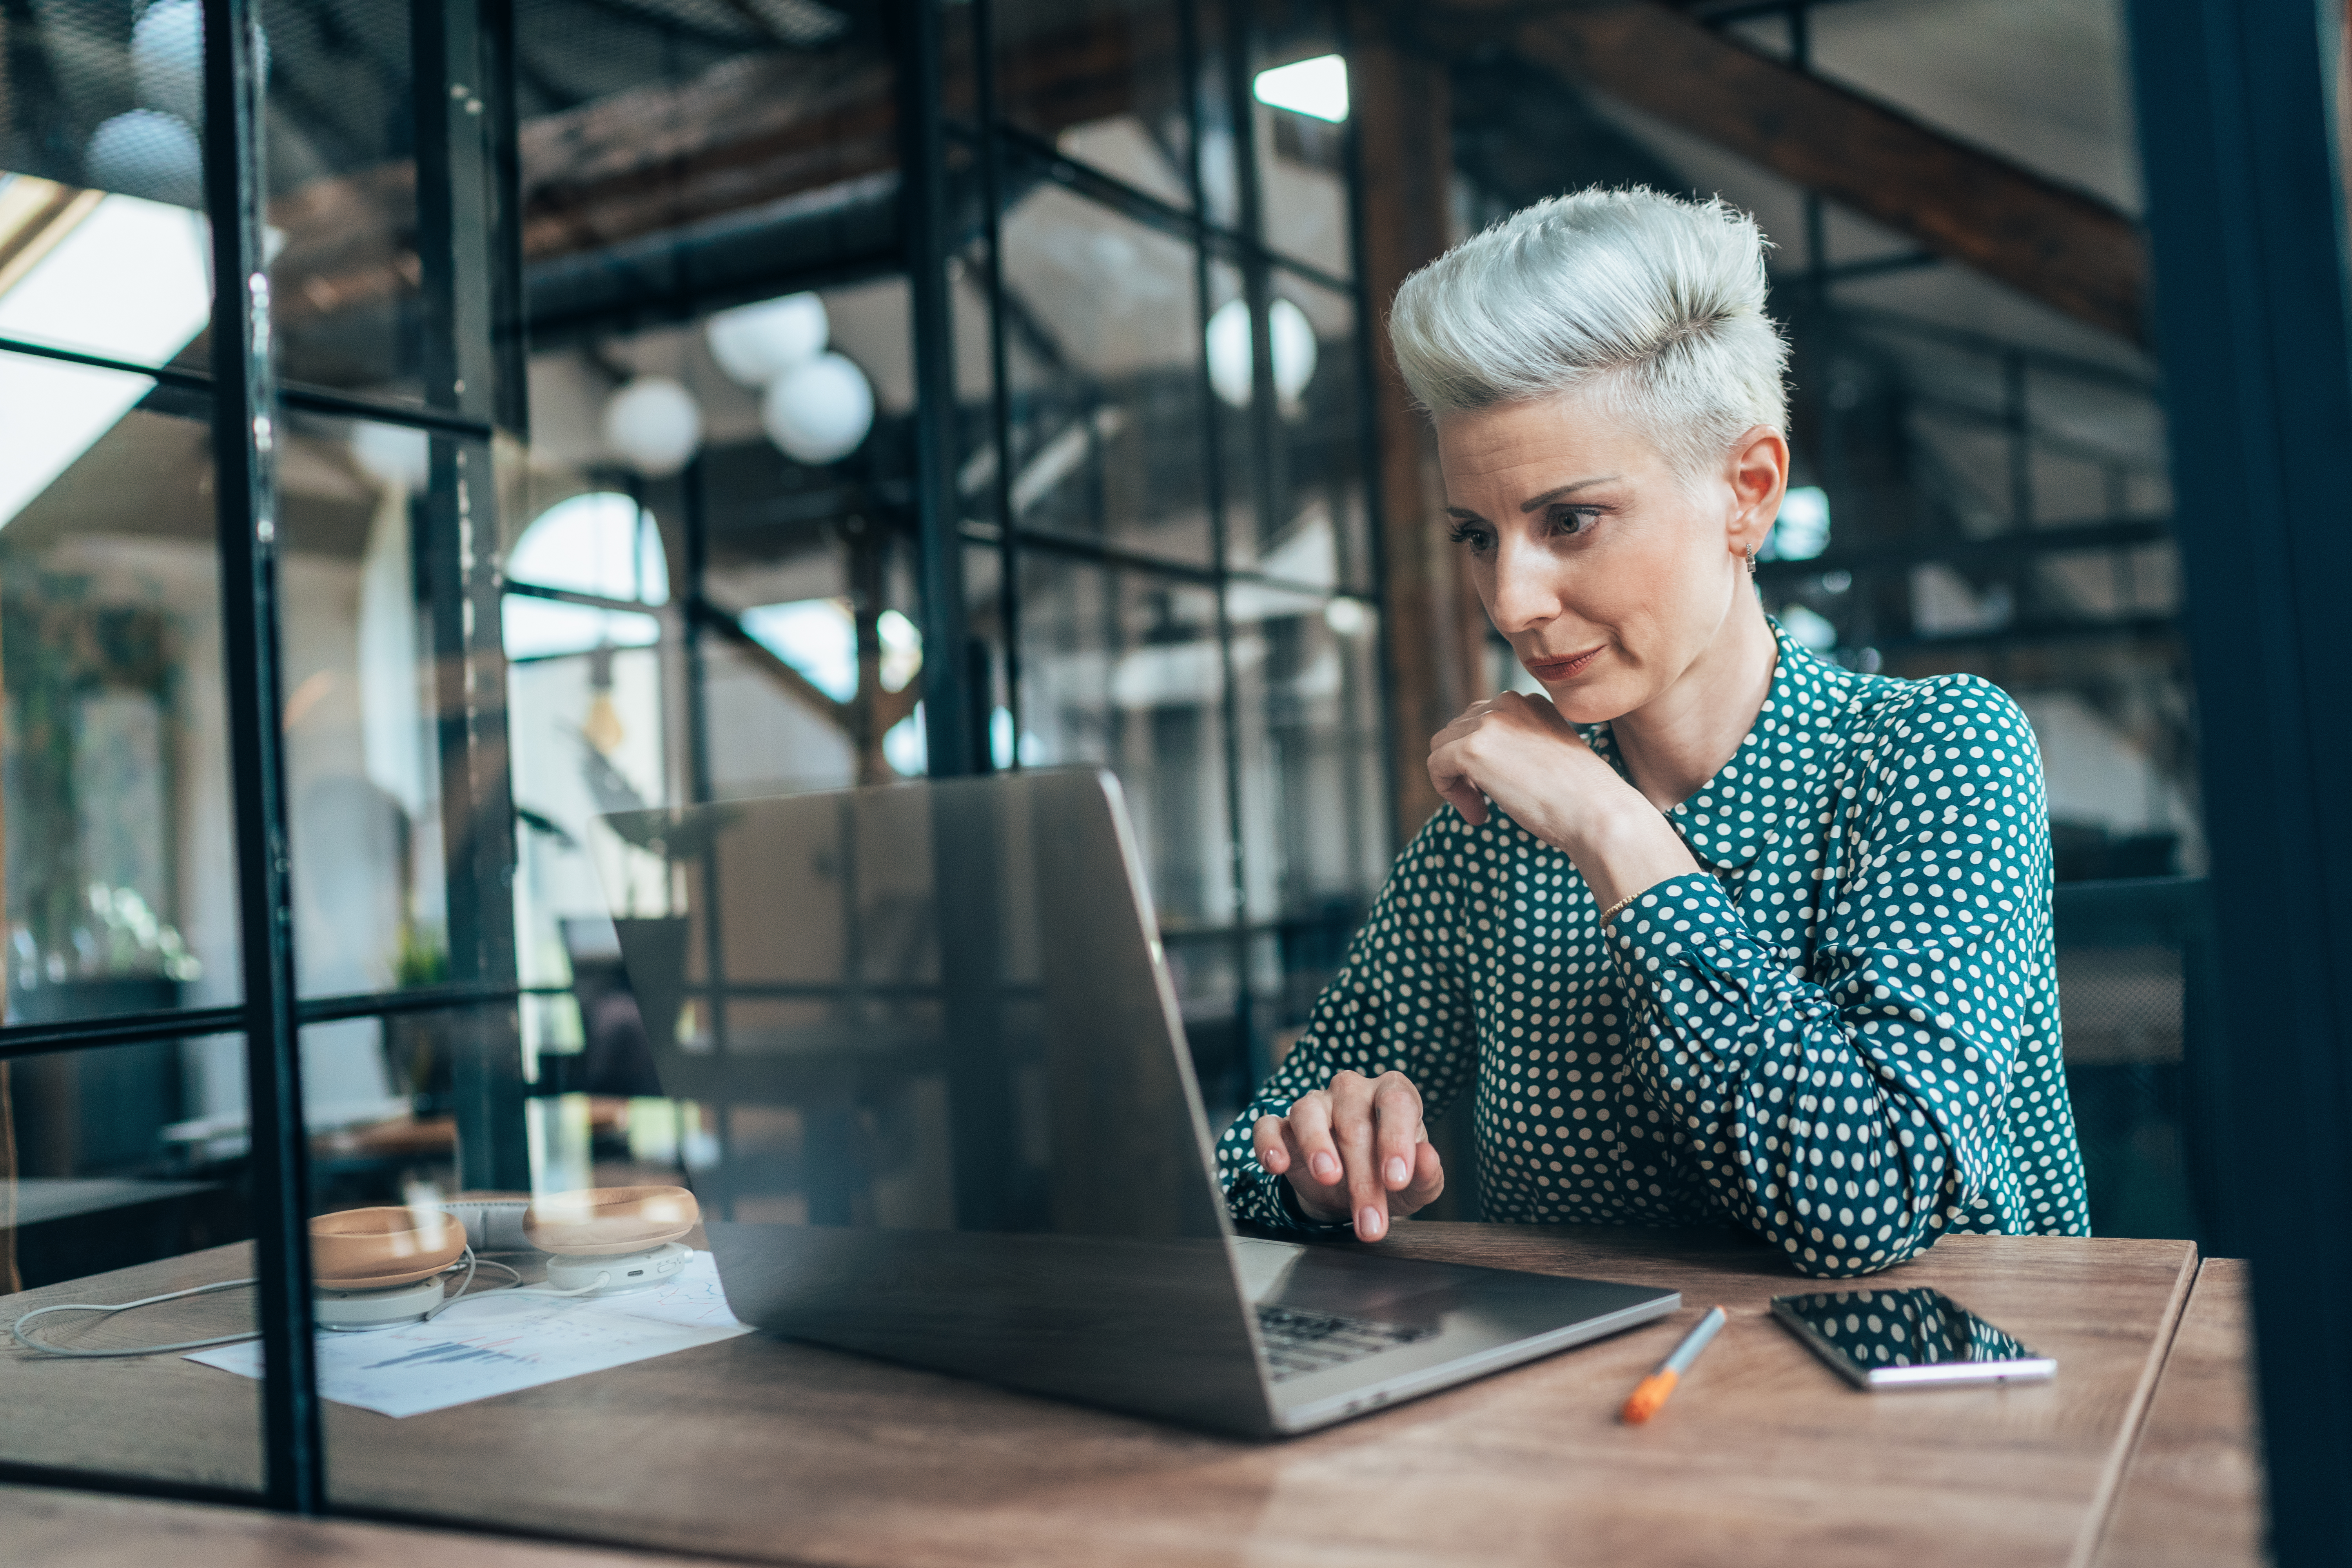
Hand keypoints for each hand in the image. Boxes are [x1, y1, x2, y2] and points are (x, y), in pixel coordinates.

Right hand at [1252, 1069, 1444, 1240]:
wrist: (1350, 1189)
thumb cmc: (1388, 1175)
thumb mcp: (1416, 1185)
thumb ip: (1427, 1173)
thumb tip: (1428, 1158)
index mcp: (1393, 1094)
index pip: (1396, 1103)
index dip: (1396, 1140)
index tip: (1396, 1180)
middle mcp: (1352, 1091)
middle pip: (1354, 1123)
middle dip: (1363, 1178)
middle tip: (1370, 1222)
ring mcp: (1315, 1104)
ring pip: (1308, 1112)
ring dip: (1317, 1147)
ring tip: (1328, 1177)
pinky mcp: (1282, 1125)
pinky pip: (1269, 1125)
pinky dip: (1269, 1143)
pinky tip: (1277, 1165)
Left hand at [1427, 690, 1608, 833]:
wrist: (1597, 811)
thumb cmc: (1583, 796)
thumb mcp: (1548, 755)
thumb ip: (1518, 745)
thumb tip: (1486, 759)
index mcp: (1530, 701)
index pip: (1482, 719)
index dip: (1481, 756)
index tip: (1497, 788)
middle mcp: (1508, 701)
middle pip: (1457, 730)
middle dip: (1464, 768)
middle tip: (1486, 803)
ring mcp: (1489, 722)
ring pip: (1442, 746)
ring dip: (1455, 781)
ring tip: (1481, 810)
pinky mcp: (1472, 748)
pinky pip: (1436, 765)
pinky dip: (1447, 792)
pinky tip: (1477, 815)